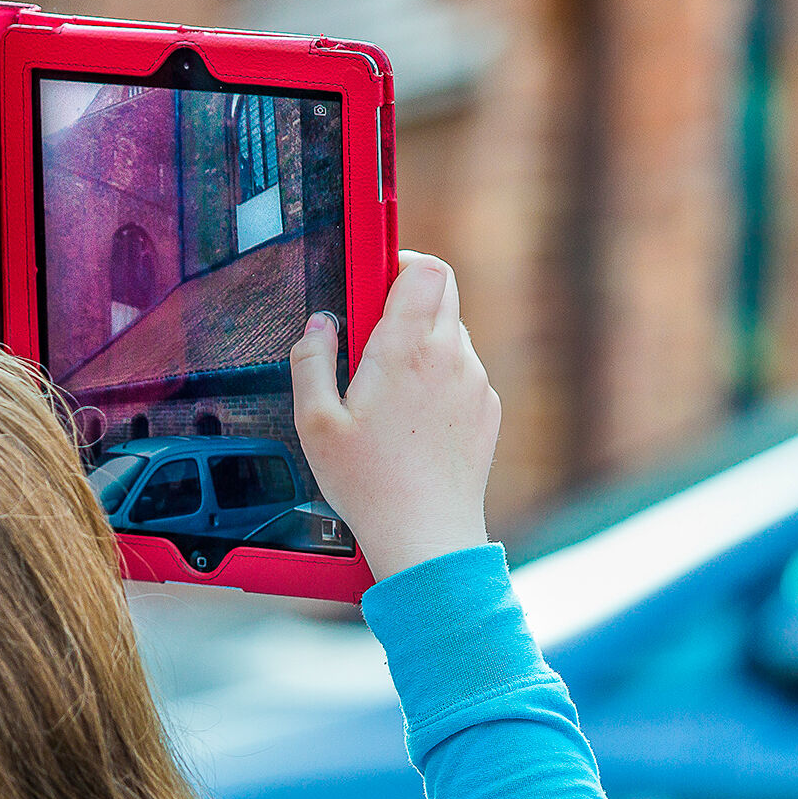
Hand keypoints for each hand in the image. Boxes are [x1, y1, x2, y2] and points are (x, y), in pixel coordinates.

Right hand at [290, 252, 500, 580]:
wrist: (427, 534)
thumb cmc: (370, 484)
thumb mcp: (315, 422)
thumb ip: (311, 360)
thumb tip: (319, 325)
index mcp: (406, 351)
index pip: (423, 269)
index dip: (397, 263)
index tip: (372, 281)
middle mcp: (449, 357)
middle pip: (442, 289)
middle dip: (406, 298)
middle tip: (371, 334)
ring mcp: (474, 382)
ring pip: (452, 331)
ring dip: (422, 340)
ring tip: (387, 388)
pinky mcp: (486, 409)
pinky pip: (463, 370)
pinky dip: (439, 377)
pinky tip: (411, 419)